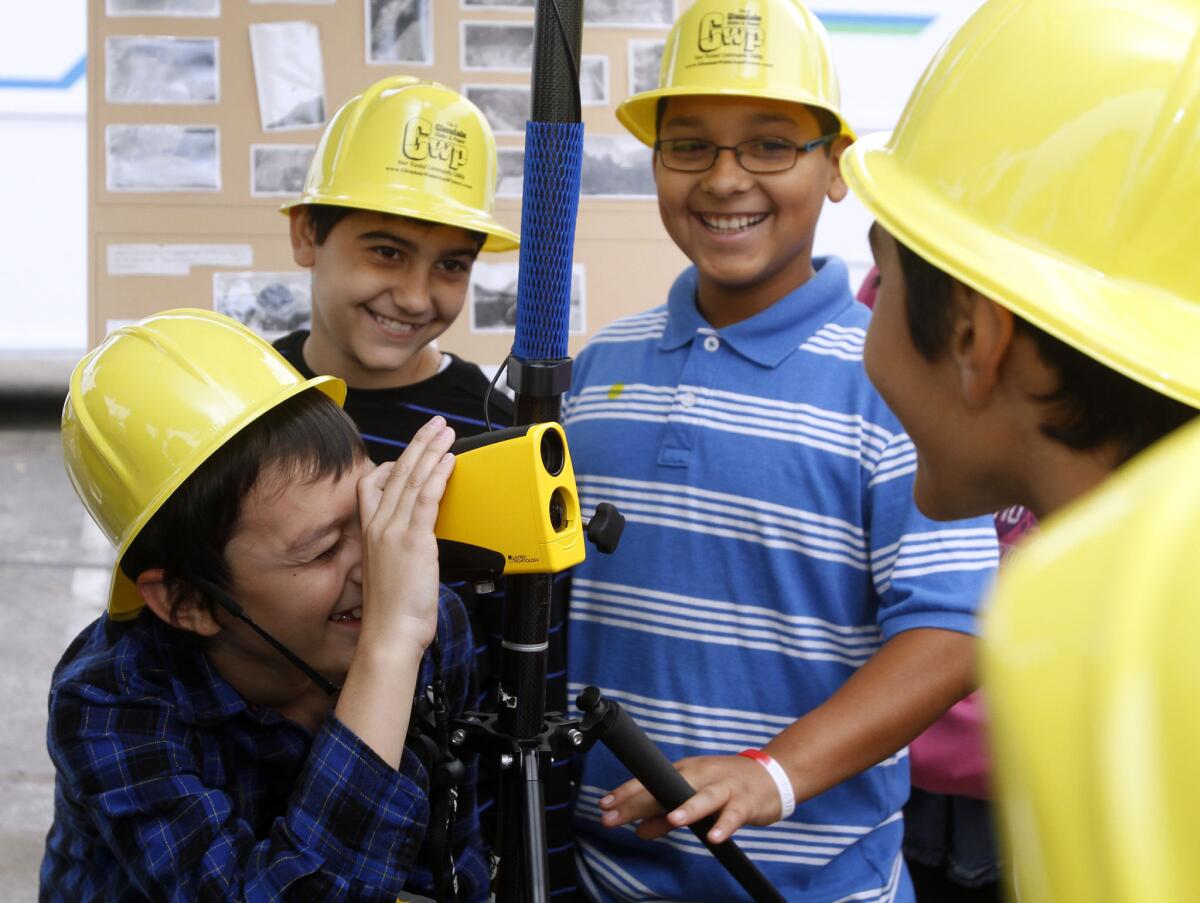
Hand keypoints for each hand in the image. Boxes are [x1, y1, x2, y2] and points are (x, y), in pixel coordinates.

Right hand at [356, 416, 455, 651]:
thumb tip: (419, 534)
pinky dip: (438, 476)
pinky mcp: (413, 540)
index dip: (395, 461)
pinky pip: (426, 499)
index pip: (376, 483)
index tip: (413, 448)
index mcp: (371, 532)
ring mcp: (394, 531)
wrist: (390, 633)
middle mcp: (379, 526)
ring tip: (446, 433)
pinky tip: (448, 460)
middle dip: (419, 445)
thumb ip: (401, 545)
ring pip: (412, 479)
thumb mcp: (392, 568)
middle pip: (398, 473)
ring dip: (431, 451)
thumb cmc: (394, 609)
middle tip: (436, 426)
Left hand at [598, 754, 784, 843]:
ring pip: (704, 796)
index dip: (625, 794)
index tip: (603, 806)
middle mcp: (701, 775)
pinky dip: (724, 825)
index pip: (650, 781)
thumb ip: (664, 816)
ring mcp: (724, 787)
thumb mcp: (692, 798)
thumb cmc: (726, 786)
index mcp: (684, 772)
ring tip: (671, 820)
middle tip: (615, 817)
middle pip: (668, 787)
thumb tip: (638, 831)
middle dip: (640, 802)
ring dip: (688, 808)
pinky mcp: (745, 801)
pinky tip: (715, 837)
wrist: (771, 774)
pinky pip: (734, 814)